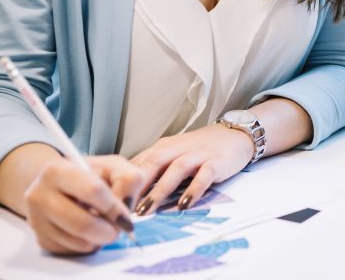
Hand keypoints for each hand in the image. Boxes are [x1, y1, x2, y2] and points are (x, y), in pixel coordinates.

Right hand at [23, 154, 147, 254]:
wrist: (60, 186)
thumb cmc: (91, 175)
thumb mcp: (114, 167)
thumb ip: (128, 181)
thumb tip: (124, 212)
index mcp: (58, 170)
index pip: (92, 191)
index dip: (114, 207)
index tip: (125, 216)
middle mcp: (39, 195)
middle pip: (81, 223)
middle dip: (108, 231)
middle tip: (118, 230)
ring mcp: (37, 220)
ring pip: (77, 242)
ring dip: (99, 240)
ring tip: (103, 227)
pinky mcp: (41, 240)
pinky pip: (71, 252)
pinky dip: (87, 246)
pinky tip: (89, 232)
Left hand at [131, 124, 255, 214]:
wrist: (235, 134)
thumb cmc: (200, 149)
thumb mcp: (173, 153)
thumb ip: (153, 167)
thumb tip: (126, 187)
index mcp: (163, 148)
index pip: (138, 162)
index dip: (122, 180)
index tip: (109, 199)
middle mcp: (178, 149)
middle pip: (153, 163)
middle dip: (135, 185)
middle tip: (121, 207)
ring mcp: (197, 155)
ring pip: (175, 170)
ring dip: (159, 190)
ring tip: (146, 210)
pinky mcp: (216, 163)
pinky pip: (203, 176)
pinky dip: (193, 190)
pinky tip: (184, 205)